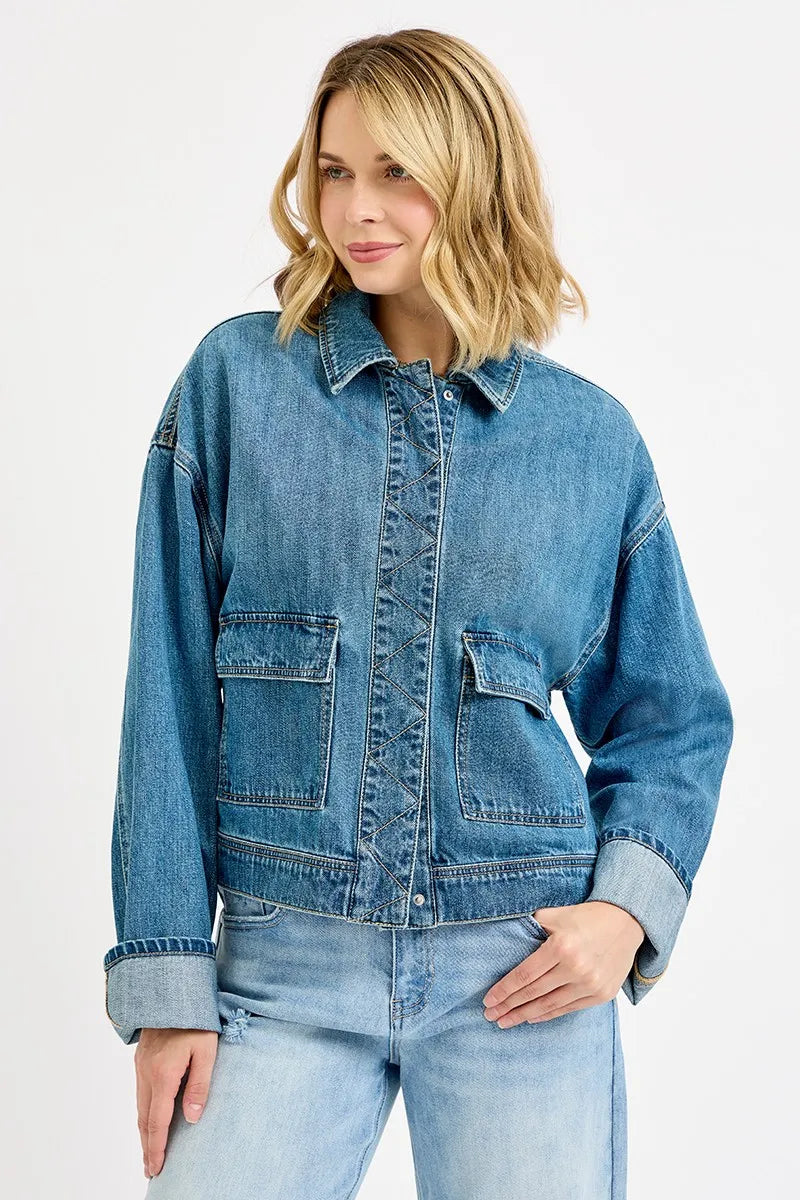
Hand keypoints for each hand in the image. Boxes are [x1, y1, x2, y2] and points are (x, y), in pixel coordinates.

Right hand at [135, 1028, 218, 1177]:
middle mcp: (147, 1073)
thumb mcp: (206, 1050)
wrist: (172, 989)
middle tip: (150, 1169)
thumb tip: (192, 1118)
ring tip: (149, 1151)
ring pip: (140, 1106)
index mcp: (163, 1074)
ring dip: (144, 1131)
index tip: (156, 1167)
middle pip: (144, 1119)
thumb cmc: (195, 1018)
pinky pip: (140, 1093)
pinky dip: (143, 1113)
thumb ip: (200, 1085)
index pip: (158, 1121)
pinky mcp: (142, 1059)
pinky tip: (149, 1119)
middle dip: (148, 1146)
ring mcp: (141, 1066)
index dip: (158, 1147)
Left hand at [482, 900, 645, 1025]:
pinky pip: (568, 1009)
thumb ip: (532, 926)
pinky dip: (547, 1015)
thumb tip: (507, 938)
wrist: (626, 922)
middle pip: (533, 993)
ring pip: (549, 1006)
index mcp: (561, 946)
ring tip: (505, 1022)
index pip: (525, 975)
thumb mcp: (556, 914)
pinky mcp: (602, 995)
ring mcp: (590, 984)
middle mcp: (576, 968)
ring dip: (524, 1015)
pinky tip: (531, 1018)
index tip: (488, 1000)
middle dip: (509, 1006)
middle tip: (490, 1015)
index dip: (504, 990)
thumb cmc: (587, 916)